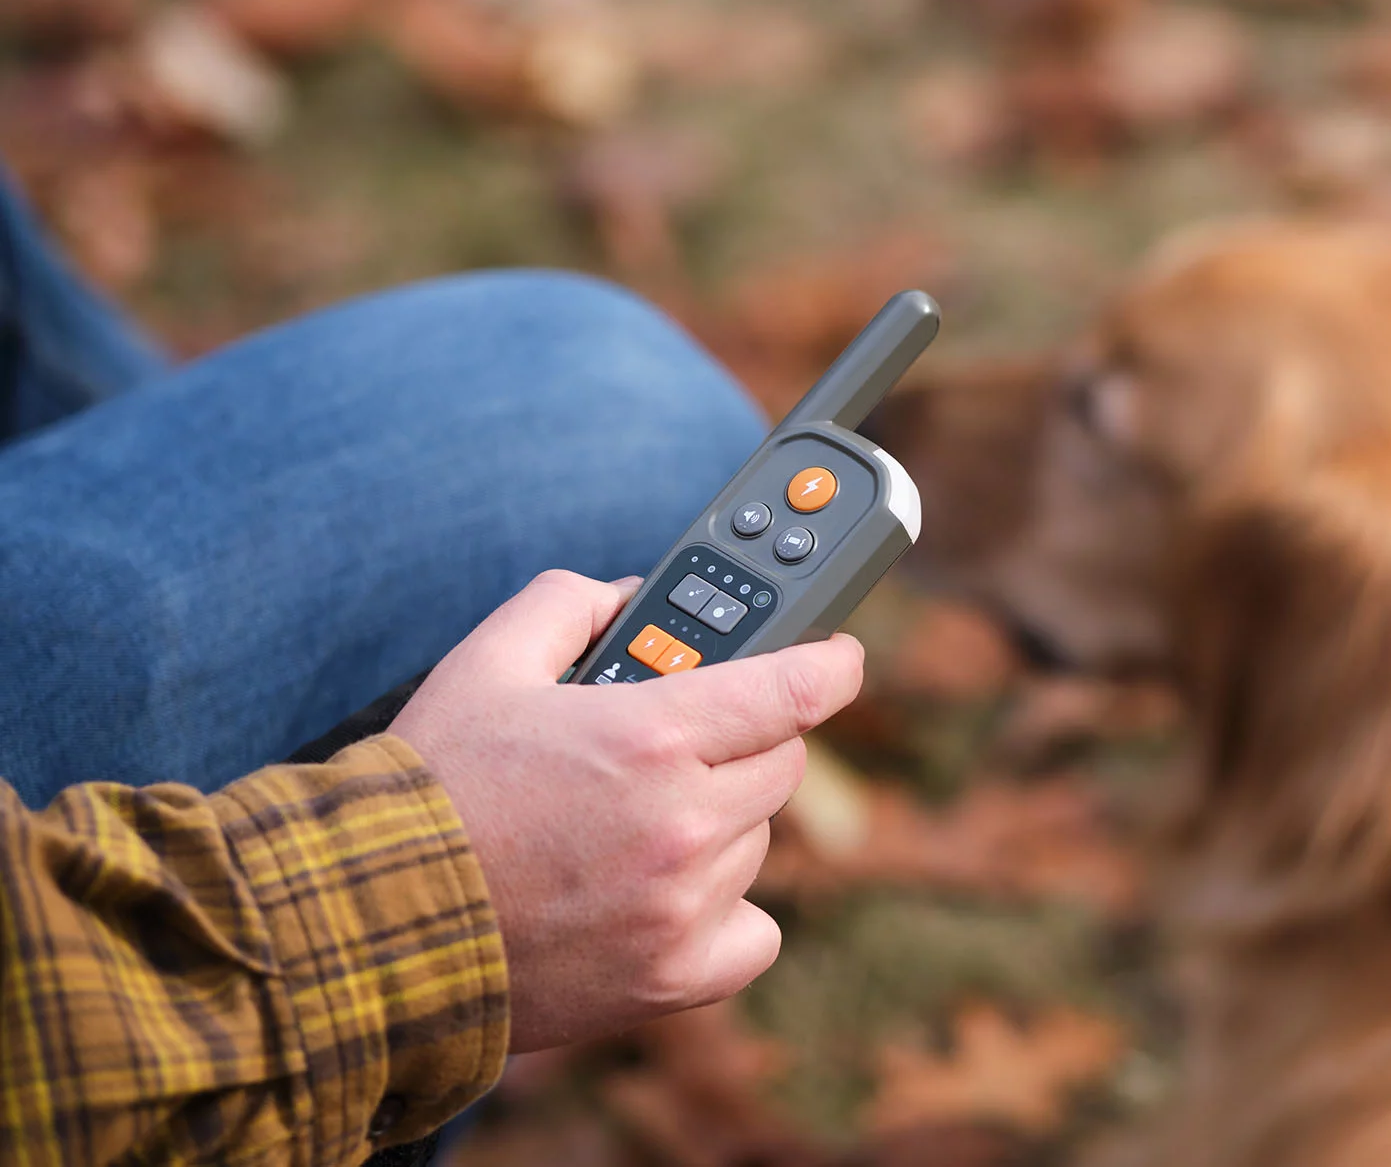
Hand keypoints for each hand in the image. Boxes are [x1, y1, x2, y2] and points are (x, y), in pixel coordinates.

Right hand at [390, 569, 863, 1051]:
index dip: (827, 663)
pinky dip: (725, 912)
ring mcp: (684, 907)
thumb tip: (629, 599)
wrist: (368, 928)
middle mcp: (684, 824)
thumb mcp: (486, 663)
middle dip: (744, 741)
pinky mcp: (675, 978)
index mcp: (652, 737)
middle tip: (680, 743)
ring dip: (719, 823)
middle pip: (782, 763)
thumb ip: (567, 605)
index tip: (836, 657)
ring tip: (629, 824)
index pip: (797, 688)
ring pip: (757, 841)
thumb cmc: (427, 792)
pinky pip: (755, 931)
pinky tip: (663, 896)